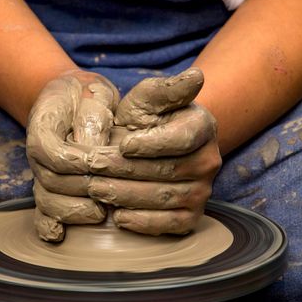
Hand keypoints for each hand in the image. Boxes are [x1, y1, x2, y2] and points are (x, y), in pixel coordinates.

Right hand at [26, 70, 118, 241]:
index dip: (76, 161)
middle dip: (82, 188)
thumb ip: (93, 119)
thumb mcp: (94, 96)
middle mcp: (37, 155)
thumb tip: (95, 152)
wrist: (75, 99)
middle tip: (111, 192)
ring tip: (99, 213)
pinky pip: (42, 212)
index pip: (50, 151)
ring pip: (47, 201)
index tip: (101, 162)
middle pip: (51, 181)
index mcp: (42, 127)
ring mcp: (42, 174)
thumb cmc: (88, 96)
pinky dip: (47, 225)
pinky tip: (59, 235)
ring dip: (72, 211)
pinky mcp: (50, 188)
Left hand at [86, 67, 221, 235]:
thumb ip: (166, 89)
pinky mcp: (191, 216)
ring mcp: (202, 191)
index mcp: (202, 128)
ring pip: (163, 198)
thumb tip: (197, 76)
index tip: (122, 144)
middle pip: (166, 171)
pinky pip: (170, 225)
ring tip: (96, 189)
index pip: (181, 139)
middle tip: (93, 169)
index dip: (151, 144)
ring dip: (126, 195)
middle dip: (124, 170)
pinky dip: (143, 223)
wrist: (143, 148)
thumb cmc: (142, 121)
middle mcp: (209, 161)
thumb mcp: (147, 100)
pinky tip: (118, 217)